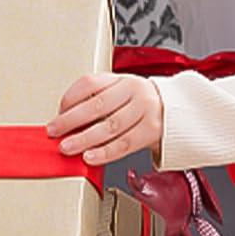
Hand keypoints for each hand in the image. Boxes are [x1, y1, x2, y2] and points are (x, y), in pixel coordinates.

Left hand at [46, 73, 163, 165]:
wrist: (180, 110)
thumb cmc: (143, 103)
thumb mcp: (122, 92)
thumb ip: (99, 100)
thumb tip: (66, 119)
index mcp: (121, 79)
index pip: (90, 83)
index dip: (70, 97)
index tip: (58, 111)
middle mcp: (133, 91)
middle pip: (97, 105)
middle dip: (70, 120)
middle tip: (54, 130)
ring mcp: (144, 110)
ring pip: (109, 126)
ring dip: (84, 139)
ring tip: (67, 147)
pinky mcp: (151, 131)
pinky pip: (124, 144)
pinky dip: (104, 152)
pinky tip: (90, 157)